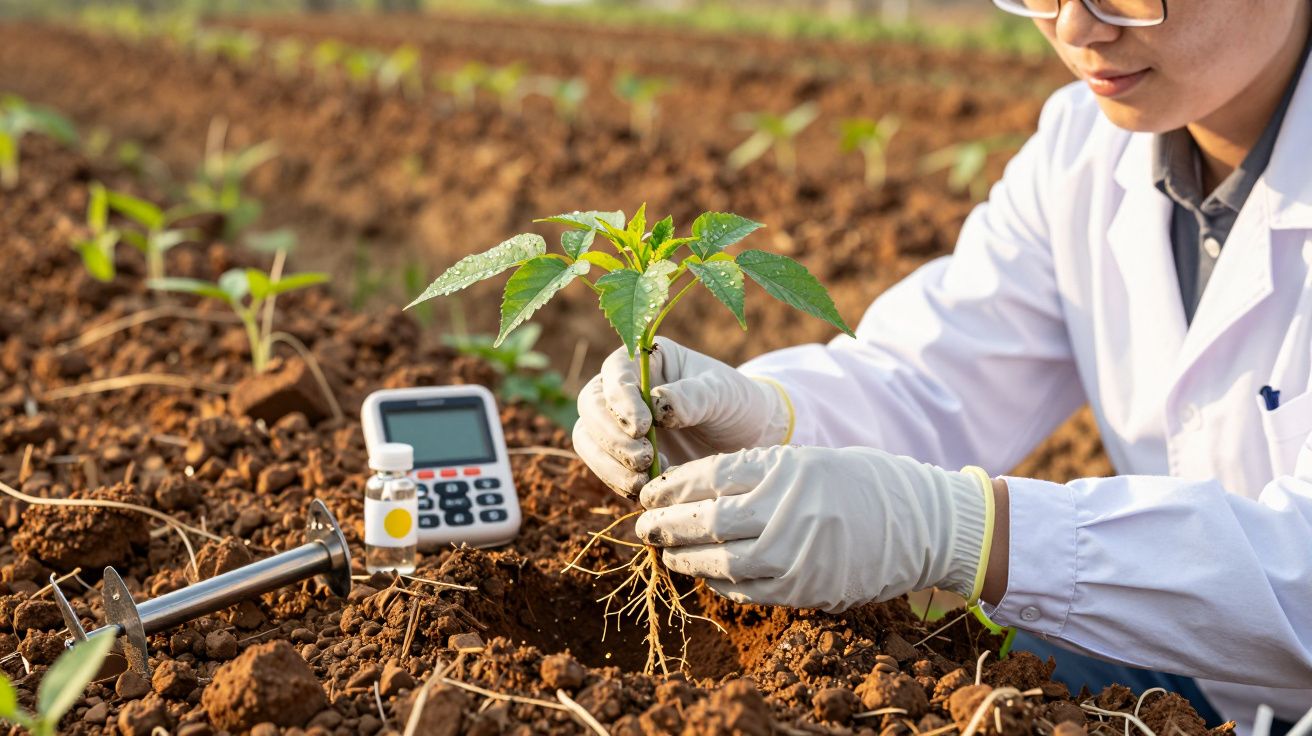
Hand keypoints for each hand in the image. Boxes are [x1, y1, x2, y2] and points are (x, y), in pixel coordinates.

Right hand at [573, 337, 792, 498]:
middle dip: (611, 437)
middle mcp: (622, 388)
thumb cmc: (736, 405)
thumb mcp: (725, 395)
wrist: (746, 439)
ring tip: (643, 483)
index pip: (616, 373)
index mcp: (645, 360)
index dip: (621, 401)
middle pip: (591, 407)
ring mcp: (617, 422)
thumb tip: (657, 402)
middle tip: (643, 460)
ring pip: (588, 440)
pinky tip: (646, 491)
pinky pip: (603, 468)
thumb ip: (694, 395)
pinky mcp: (619, 455)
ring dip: (609, 465)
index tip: (643, 428)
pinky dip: (618, 482)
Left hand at [634, 445, 989, 612]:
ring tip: (668, 553)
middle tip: (643, 525)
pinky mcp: (807, 587)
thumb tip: (694, 490)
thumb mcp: (807, 461)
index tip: (649, 490)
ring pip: (722, 561)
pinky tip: (707, 575)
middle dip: (668, 524)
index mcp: (785, 469)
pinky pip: (750, 590)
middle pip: (708, 520)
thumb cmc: (862, 482)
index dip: (672, 486)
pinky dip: (722, 584)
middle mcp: (787, 511)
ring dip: (687, 559)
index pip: (711, 477)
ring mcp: (797, 553)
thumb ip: (756, 473)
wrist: (924, 522)